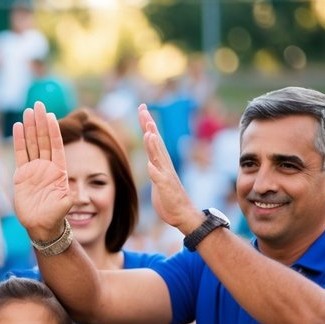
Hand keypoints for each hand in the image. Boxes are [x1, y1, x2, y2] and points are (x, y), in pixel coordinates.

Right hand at [11, 102, 72, 241]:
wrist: (42, 225)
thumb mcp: (64, 207)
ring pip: (32, 144)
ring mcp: (34, 169)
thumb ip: (68, 198)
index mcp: (58, 170)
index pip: (55, 145)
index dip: (52, 130)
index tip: (49, 115)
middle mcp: (47, 166)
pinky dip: (19, 141)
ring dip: (30, 128)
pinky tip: (18, 127)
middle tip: (37, 104)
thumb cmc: (55, 217)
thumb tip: (74, 191)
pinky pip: (21, 154)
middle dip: (40, 122)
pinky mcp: (23, 175)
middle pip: (43, 140)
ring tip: (27, 111)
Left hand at [139, 104, 201, 231]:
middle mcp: (164, 166)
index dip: (146, 124)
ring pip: (159, 157)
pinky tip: (150, 165)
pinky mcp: (166, 189)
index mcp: (160, 163)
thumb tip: (150, 161)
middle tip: (143, 110)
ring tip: (148, 131)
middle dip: (149, 126)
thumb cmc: (169, 198)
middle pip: (155, 142)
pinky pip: (159, 179)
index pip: (152, 140)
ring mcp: (166, 176)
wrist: (183, 214)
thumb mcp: (158, 181)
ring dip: (154, 145)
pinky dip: (155, 172)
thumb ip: (154, 169)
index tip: (141, 109)